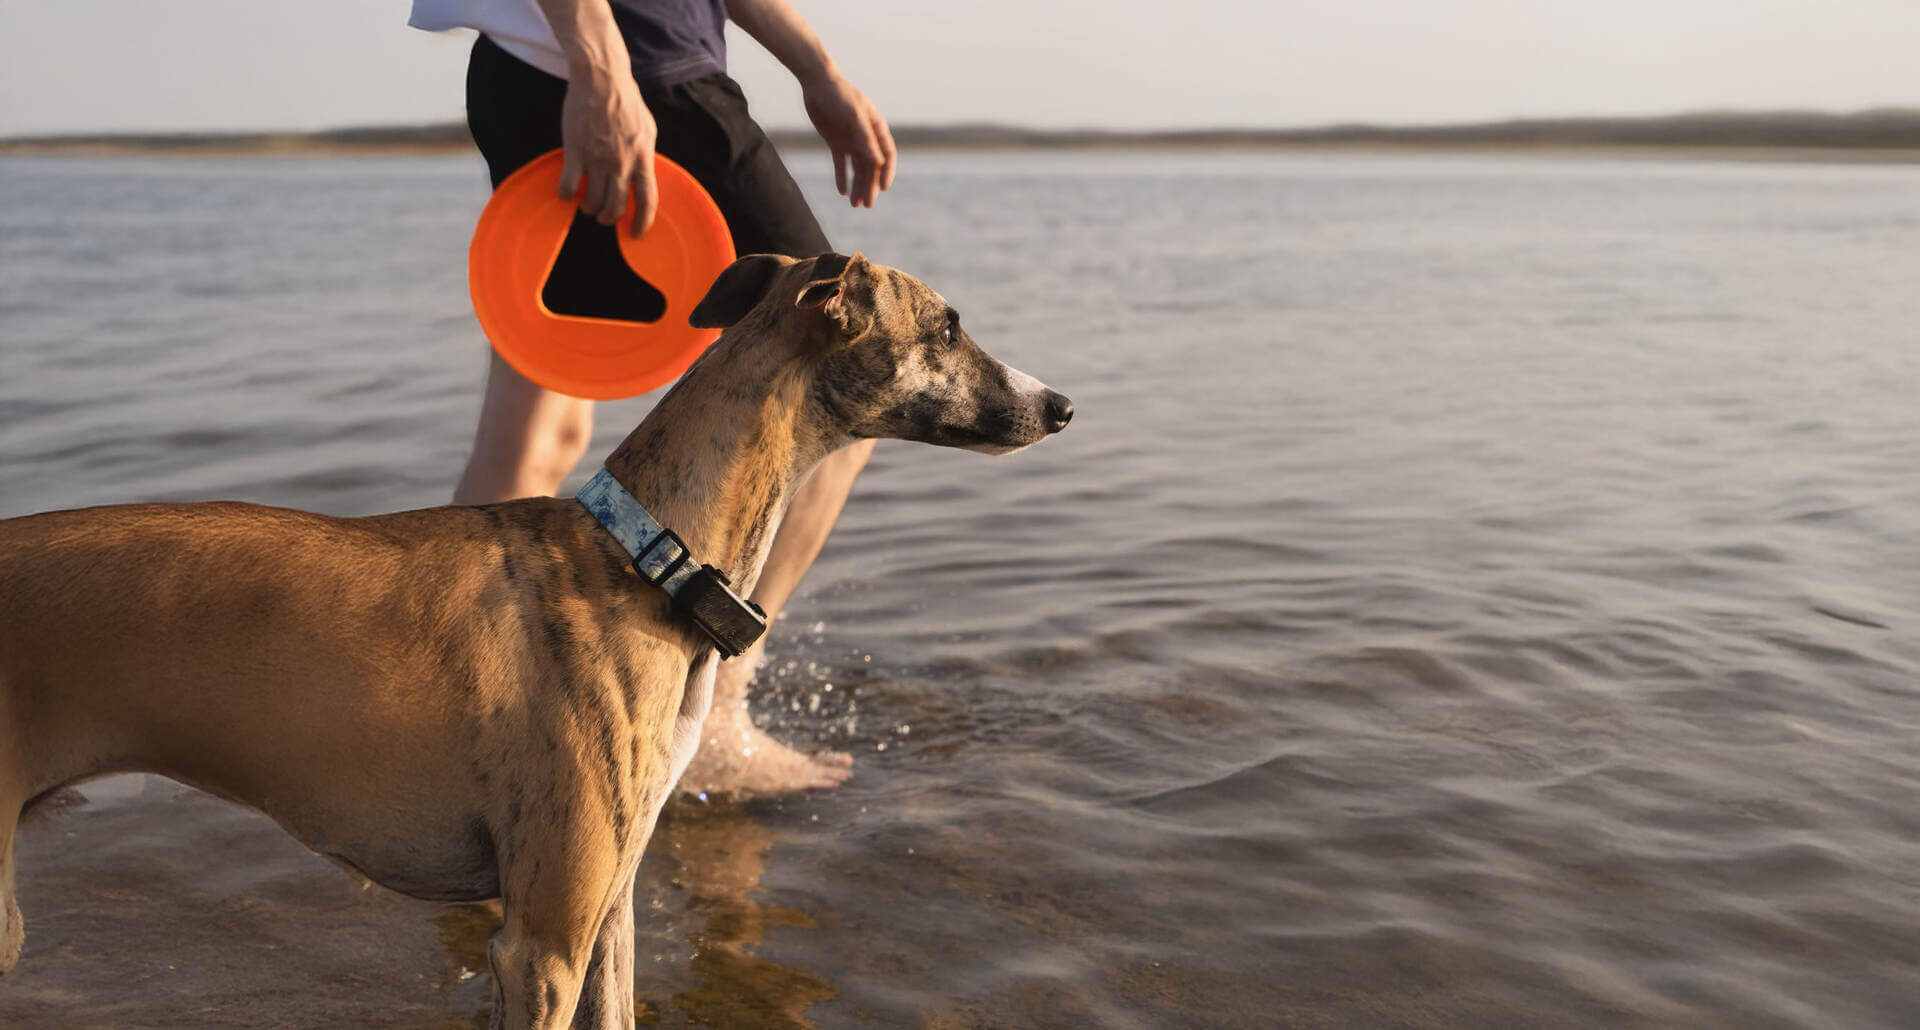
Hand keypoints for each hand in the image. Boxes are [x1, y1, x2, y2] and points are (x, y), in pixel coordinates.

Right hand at [557, 64, 658, 235]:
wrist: (601, 79)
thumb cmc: (626, 101)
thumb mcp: (648, 130)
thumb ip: (645, 155)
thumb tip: (643, 175)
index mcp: (643, 158)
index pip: (647, 201)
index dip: (643, 223)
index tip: (636, 233)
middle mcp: (621, 163)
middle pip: (616, 207)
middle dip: (609, 219)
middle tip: (603, 218)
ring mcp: (597, 158)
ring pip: (593, 201)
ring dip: (589, 209)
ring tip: (587, 206)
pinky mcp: (575, 151)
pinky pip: (569, 186)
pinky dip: (567, 196)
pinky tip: (567, 195)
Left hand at [802, 73, 896, 207]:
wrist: (816, 83)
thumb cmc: (839, 95)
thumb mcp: (853, 116)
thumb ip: (865, 138)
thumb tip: (878, 163)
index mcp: (876, 128)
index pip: (887, 155)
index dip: (887, 172)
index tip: (883, 188)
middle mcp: (866, 137)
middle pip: (872, 166)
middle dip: (870, 186)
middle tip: (867, 204)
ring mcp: (851, 140)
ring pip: (857, 168)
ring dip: (858, 185)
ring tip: (855, 204)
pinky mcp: (836, 142)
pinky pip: (841, 164)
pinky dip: (842, 177)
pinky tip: (842, 192)